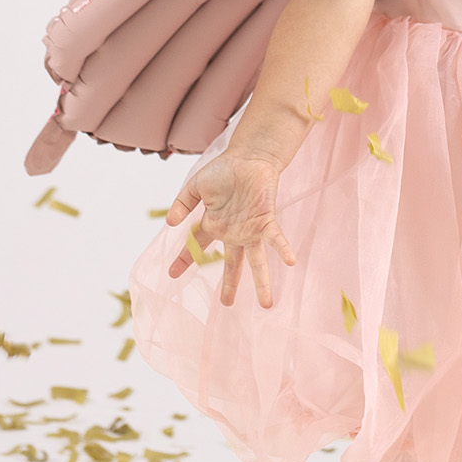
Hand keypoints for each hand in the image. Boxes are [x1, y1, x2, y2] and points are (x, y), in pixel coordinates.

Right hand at [163, 149, 296, 308]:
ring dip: (262, 282)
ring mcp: (250, 229)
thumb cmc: (224, 170)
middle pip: (231, 264)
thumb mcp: (196, 186)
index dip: (184, 260)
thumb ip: (182, 204)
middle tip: (227, 304)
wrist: (249, 156)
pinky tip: (291, 262)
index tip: (172, 275)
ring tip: (267, 304)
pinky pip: (275, 239)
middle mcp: (233, 232)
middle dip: (230, 284)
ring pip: (256, 261)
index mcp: (214, 225)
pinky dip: (283, 249)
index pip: (197, 247)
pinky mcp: (266, 220)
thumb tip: (170, 224)